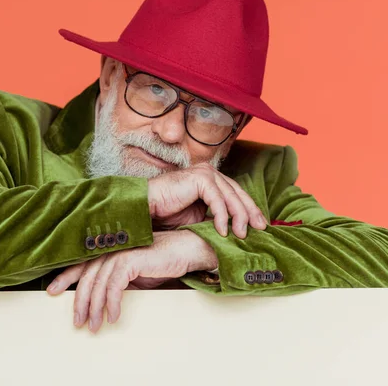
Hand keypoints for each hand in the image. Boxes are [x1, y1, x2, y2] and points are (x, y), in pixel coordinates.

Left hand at [46, 230, 216, 332]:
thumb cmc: (161, 261)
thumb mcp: (134, 275)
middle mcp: (112, 248)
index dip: (65, 277)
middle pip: (86, 276)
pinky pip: (115, 285)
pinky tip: (113, 316)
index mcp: (110, 249)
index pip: (82, 263)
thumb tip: (101, 300)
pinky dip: (112, 303)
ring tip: (94, 325)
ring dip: (95, 307)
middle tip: (76, 321)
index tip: (51, 291)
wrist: (186, 250)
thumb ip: (117, 281)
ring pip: (98, 283)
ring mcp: (121, 252)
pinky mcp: (132, 259)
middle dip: (78, 301)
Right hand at [147, 162, 266, 237]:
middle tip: (260, 229)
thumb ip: (215, 218)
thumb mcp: (198, 217)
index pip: (236, 193)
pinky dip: (222, 216)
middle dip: (250, 212)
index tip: (259, 226)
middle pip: (238, 192)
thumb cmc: (167, 213)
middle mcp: (209, 172)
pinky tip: (223, 231)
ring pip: (231, 196)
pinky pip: (218, 199)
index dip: (249, 209)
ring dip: (238, 217)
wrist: (146, 207)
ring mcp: (205, 172)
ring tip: (240, 234)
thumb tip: (236, 232)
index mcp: (210, 179)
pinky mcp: (200, 178)